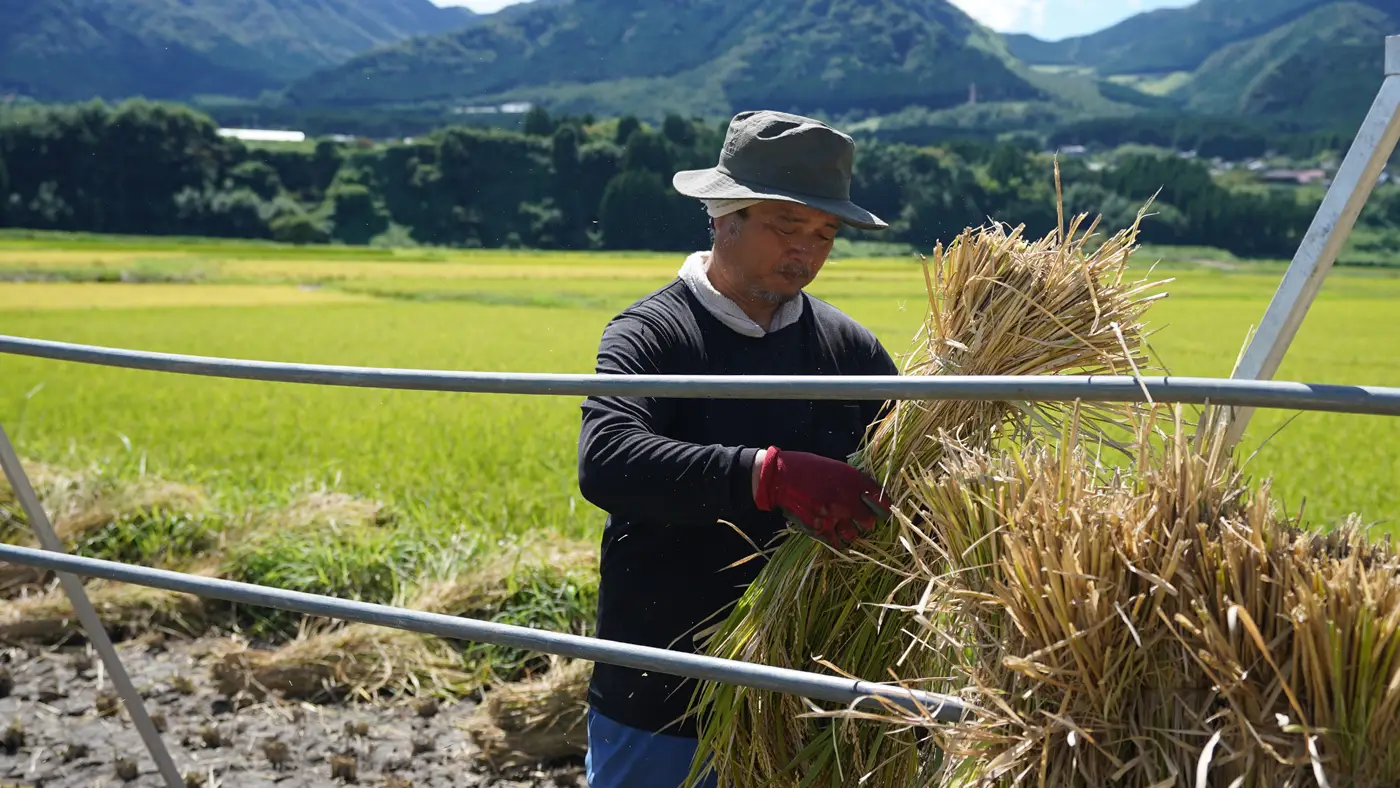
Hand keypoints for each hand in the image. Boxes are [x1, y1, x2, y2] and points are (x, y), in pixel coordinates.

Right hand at [752, 446, 890, 549]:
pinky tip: (834, 533)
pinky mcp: (820, 527)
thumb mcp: (836, 468)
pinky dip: (837, 539)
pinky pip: (836, 542)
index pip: (880, 499)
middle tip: (860, 519)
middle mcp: (846, 499)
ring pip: (854, 534)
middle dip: (865, 521)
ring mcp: (833, 515)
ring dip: (851, 531)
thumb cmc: (808, 468)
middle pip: (869, 521)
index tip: (885, 512)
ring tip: (844, 526)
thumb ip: (854, 482)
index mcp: (853, 480)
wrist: (780, 476)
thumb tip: (871, 494)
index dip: (885, 508)